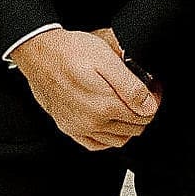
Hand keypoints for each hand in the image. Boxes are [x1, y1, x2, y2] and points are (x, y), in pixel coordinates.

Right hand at [10, 28, 159, 150]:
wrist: (39, 53)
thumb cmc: (70, 51)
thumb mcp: (106, 58)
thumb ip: (130, 86)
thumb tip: (149, 106)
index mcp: (105, 105)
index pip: (145, 115)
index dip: (154, 101)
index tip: (154, 89)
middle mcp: (92, 122)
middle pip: (134, 128)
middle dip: (144, 112)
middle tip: (145, 95)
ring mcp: (79, 127)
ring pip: (118, 139)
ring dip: (129, 126)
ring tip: (129, 106)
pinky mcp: (69, 128)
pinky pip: (96, 144)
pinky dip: (109, 137)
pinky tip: (110, 123)